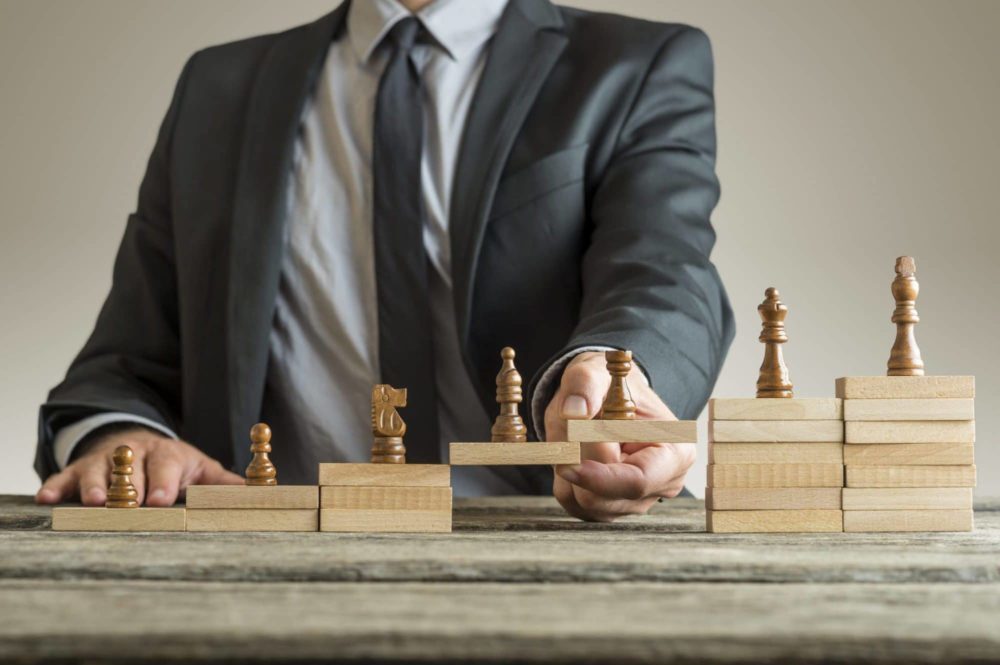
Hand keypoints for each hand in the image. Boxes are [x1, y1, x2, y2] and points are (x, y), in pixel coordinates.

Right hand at [35, 426, 242, 506]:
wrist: (138, 443)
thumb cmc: (174, 465)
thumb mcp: (201, 469)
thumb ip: (224, 484)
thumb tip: (256, 496)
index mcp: (168, 455)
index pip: (166, 466)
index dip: (163, 483)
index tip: (161, 499)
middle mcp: (135, 454)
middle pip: (130, 469)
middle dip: (128, 487)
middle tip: (125, 504)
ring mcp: (106, 460)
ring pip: (98, 471)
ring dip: (94, 485)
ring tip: (93, 502)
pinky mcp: (81, 468)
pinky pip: (66, 476)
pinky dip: (56, 486)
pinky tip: (47, 498)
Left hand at [545, 351, 694, 521]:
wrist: (603, 396)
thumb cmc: (607, 386)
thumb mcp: (593, 372)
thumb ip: (585, 385)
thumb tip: (574, 411)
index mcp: (674, 453)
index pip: (637, 481)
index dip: (599, 478)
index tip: (567, 465)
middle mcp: (661, 484)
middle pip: (604, 498)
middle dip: (578, 465)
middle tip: (572, 428)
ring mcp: (636, 501)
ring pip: (584, 504)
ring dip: (569, 470)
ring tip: (578, 437)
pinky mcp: (611, 508)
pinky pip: (573, 503)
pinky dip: (565, 479)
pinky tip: (576, 453)